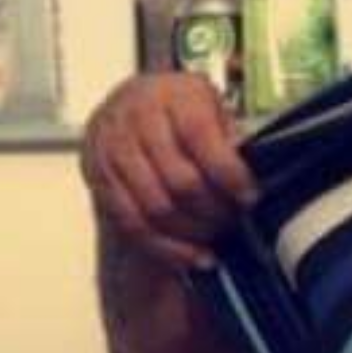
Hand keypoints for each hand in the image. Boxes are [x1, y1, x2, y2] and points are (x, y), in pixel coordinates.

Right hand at [80, 72, 256, 273]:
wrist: (127, 104)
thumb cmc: (176, 108)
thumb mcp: (210, 105)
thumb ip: (229, 136)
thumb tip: (250, 176)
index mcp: (172, 95)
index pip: (200, 136)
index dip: (229, 173)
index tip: (250, 195)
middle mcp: (137, 118)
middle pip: (179, 180)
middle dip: (214, 208)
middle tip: (235, 219)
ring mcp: (113, 151)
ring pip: (156, 208)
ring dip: (193, 232)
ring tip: (216, 237)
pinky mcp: (100, 180)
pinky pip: (133, 225)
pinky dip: (168, 249)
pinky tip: (194, 257)